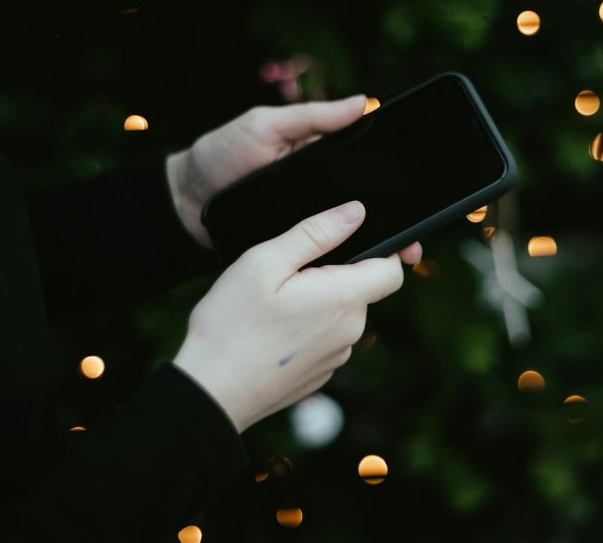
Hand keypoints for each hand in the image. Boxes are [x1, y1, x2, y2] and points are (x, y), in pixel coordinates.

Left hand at [166, 95, 421, 263]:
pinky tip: (356, 278)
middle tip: (414, 244)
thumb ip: (312, 117)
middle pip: (366, 212)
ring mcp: (307, 226)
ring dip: (371, 252)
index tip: (421, 199)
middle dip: (394, 227)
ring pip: (348, 241)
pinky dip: (337, 269)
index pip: (369, 172)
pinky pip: (320, 260)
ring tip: (394, 263)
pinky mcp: (291, 251)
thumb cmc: (222, 153)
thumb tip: (364, 103)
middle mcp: (320, 196)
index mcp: (322, 161)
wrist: (181, 201)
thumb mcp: (266, 124)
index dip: (395, 186)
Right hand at [173, 200, 403, 432]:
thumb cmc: (231, 324)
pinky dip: (307, 329)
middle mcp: (349, 332)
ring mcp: (336, 358)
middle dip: (334, 274)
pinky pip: (324, 339)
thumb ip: (315, 233)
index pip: (392, 271)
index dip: (385, 252)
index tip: (358, 242)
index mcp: (343, 299)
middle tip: (288, 276)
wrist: (210, 390)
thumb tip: (355, 213)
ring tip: (273, 306)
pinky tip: (272, 332)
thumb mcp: (265, 262)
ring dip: (319, 303)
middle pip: (362, 290)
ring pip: (340, 315)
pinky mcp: (319, 374)